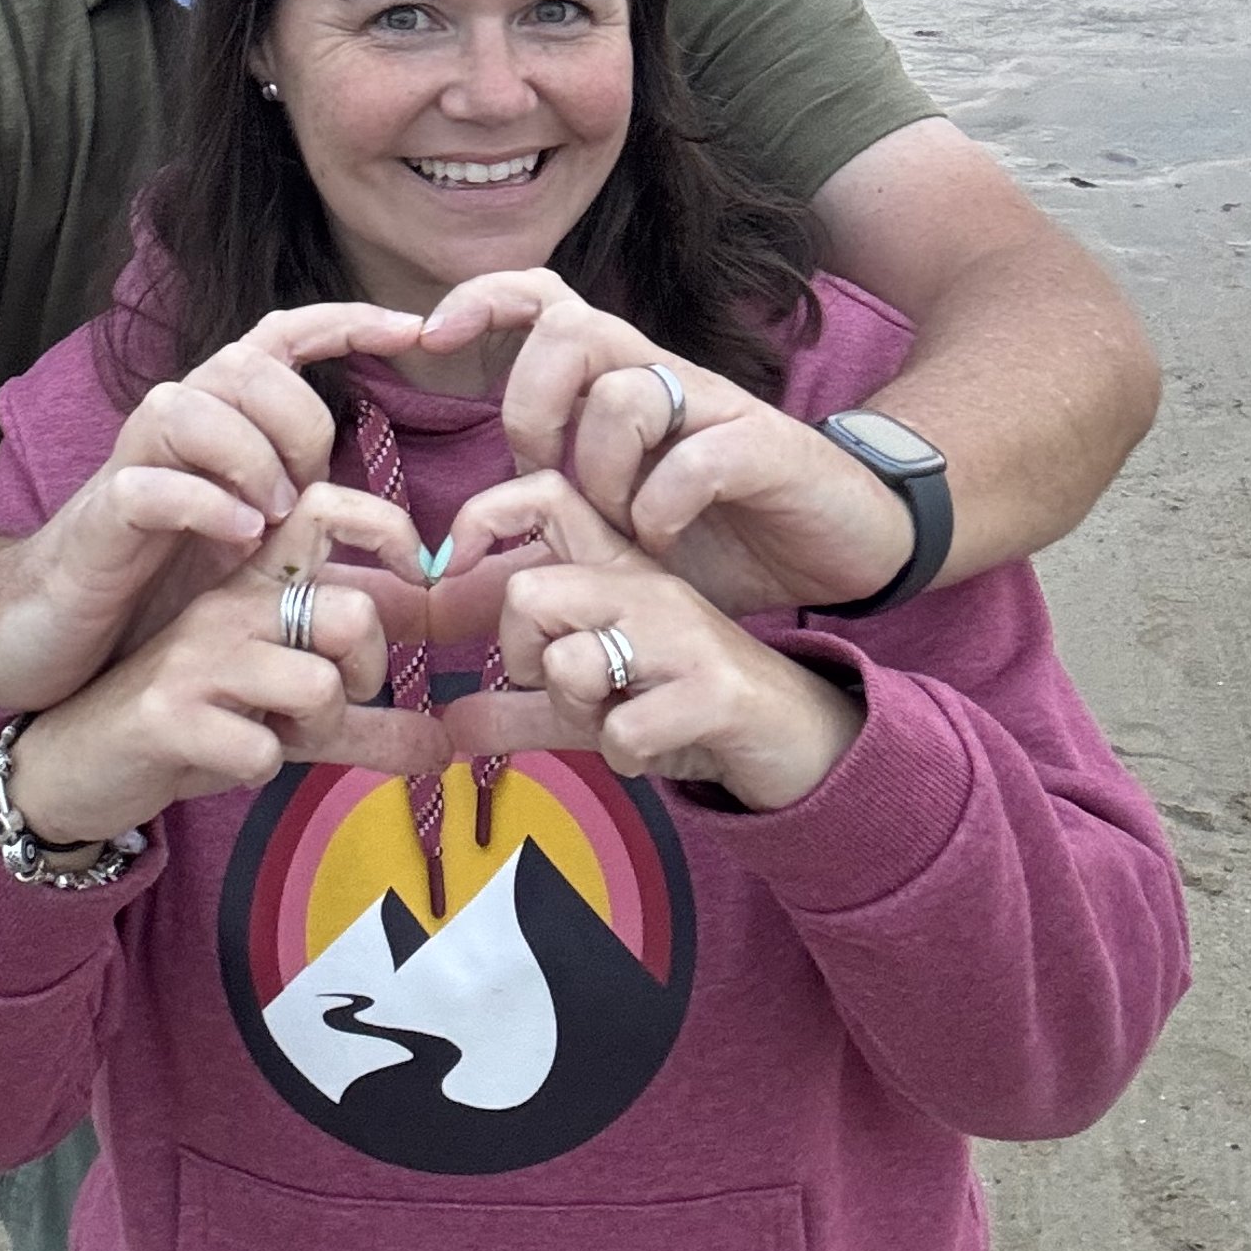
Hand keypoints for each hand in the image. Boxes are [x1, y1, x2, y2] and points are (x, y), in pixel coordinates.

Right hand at [0, 301, 425, 707]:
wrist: (46, 632)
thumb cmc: (153, 589)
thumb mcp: (245, 545)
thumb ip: (299, 515)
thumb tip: (388, 525)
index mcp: (215, 424)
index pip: (278, 338)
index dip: (345, 320)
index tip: (415, 329)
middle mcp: (171, 429)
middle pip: (242, 364)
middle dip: (293, 420)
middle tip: (303, 496)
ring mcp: (130, 469)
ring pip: (186, 404)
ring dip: (246, 458)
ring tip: (268, 523)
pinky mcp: (98, 523)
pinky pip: (146, 484)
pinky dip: (200, 504)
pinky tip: (236, 538)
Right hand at [0, 561, 451, 851]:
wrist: (71, 765)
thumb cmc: (187, 724)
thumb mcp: (282, 719)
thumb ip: (363, 726)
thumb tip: (447, 744)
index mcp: (254, 583)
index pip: (329, 509)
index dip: (389, 531)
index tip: (418, 584)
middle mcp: (228, 601)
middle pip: (352, 613)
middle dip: (365, 673)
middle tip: (335, 703)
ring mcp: (195, 654)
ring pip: (318, 685)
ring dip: (313, 732)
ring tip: (271, 736)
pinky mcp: (165, 711)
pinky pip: (262, 751)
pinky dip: (257, 769)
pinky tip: (217, 759)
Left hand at [417, 271, 914, 617]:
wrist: (849, 545)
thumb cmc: (721, 542)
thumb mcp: (613, 548)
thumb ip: (532, 555)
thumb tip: (432, 591)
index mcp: (621, 385)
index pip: (545, 297)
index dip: (483, 298)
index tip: (429, 337)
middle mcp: (664, 380)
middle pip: (574, 328)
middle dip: (533, 405)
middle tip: (543, 477)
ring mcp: (718, 408)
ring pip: (627, 391)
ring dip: (603, 470)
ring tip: (617, 527)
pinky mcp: (768, 448)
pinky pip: (699, 454)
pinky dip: (665, 505)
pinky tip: (665, 542)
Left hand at [437, 494, 860, 812]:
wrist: (802, 738)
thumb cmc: (688, 706)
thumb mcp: (597, 704)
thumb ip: (523, 707)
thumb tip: (448, 721)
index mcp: (617, 568)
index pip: (540, 494)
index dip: (481, 522)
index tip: (453, 582)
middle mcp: (647, 584)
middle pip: (528, 593)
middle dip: (523, 659)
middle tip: (560, 687)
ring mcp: (684, 635)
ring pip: (570, 663)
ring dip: (577, 713)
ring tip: (617, 718)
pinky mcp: (717, 690)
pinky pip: (622, 731)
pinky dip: (626, 756)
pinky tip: (657, 748)